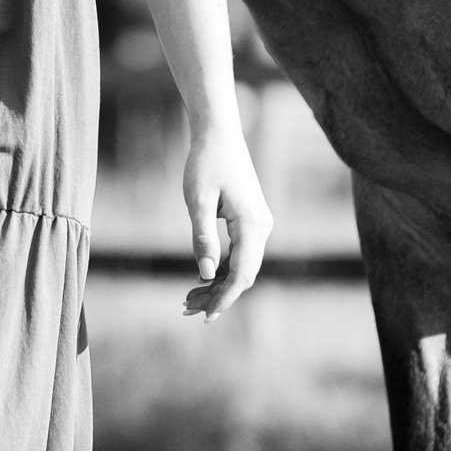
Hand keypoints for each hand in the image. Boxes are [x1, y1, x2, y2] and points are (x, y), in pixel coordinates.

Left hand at [179, 117, 272, 318]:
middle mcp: (262, 227)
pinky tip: (202, 277)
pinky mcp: (252, 220)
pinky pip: (241, 253)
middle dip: (218, 295)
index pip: (241, 274)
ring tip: (189, 298)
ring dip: (219, 284)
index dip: (224, 298)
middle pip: (244, 275)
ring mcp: (259, 224)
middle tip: (188, 309)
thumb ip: (202, 237)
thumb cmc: (205, 163)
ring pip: (243, 266)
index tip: (206, 316)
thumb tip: (204, 274)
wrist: (219, 134)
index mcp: (252, 225)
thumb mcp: (197, 200)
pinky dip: (223, 268)